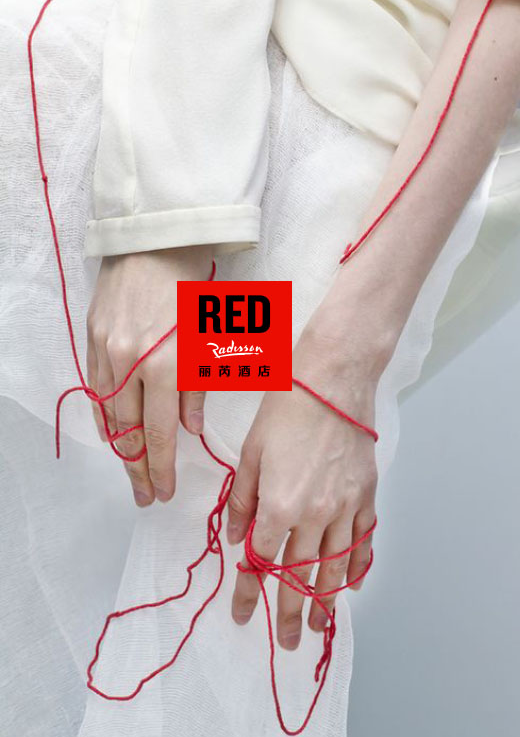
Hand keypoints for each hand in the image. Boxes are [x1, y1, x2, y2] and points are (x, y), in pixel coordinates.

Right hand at [86, 245, 213, 506]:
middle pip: (130, 432)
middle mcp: (131, 363)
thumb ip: (197, 387)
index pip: (161, 433)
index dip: (161, 467)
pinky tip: (110, 434)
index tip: (163, 493)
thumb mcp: (210, 336)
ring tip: (130, 471)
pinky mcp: (92, 338)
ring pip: (108, 414)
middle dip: (138, 468)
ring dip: (119, 448)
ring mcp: (106, 351)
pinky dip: (102, 415)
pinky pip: (94, 388)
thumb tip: (189, 431)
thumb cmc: (194, 286)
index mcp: (166, 364)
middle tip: (144, 496)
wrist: (157, 240)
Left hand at [227, 321, 379, 649]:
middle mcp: (314, 515)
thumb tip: (237, 536)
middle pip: (300, 576)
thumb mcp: (251, 452)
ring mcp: (345, 508)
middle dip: (289, 613)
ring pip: (335, 567)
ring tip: (318, 627)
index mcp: (279, 505)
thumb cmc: (286, 408)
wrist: (333, 381)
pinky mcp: (366, 496)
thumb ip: (243, 499)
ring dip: (325, 601)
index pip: (261, 561)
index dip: (250, 592)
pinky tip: (353, 587)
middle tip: (286, 643)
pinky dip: (359, 567)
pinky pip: (364, 542)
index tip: (242, 615)